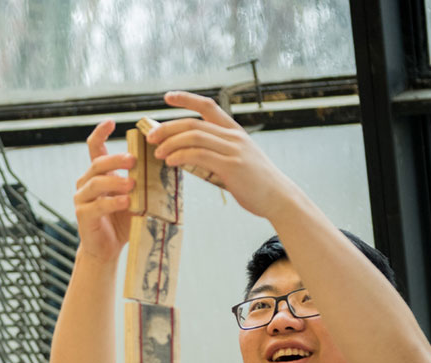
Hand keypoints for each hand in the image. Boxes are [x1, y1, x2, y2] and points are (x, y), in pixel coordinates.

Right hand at [73, 120, 136, 263]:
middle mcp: (86, 183)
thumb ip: (144, 183)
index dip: (100, 133)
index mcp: (97, 174)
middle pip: (98, 164)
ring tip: (132, 185)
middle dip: (116, 159)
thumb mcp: (136, 198)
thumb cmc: (122, 221)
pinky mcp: (83, 215)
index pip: (94, 148)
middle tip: (134, 160)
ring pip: (96, 183)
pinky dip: (112, 203)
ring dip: (116, 182)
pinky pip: (97, 205)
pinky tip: (126, 202)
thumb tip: (171, 166)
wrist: (106, 248)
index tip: (111, 121)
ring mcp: (82, 199)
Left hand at [146, 91, 300, 220]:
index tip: (167, 97)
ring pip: (194, 137)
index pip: (208, 106)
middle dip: (168, 127)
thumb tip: (189, 156)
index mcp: (234, 132)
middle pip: (193, 123)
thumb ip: (218, 153)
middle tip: (151, 137)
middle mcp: (234, 136)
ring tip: (158, 153)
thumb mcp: (238, 160)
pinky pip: (199, 155)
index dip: (186, 99)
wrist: (279, 197)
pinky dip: (180, 156)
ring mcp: (233, 150)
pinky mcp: (231, 166)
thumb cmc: (256, 183)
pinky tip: (170, 161)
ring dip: (171, 143)